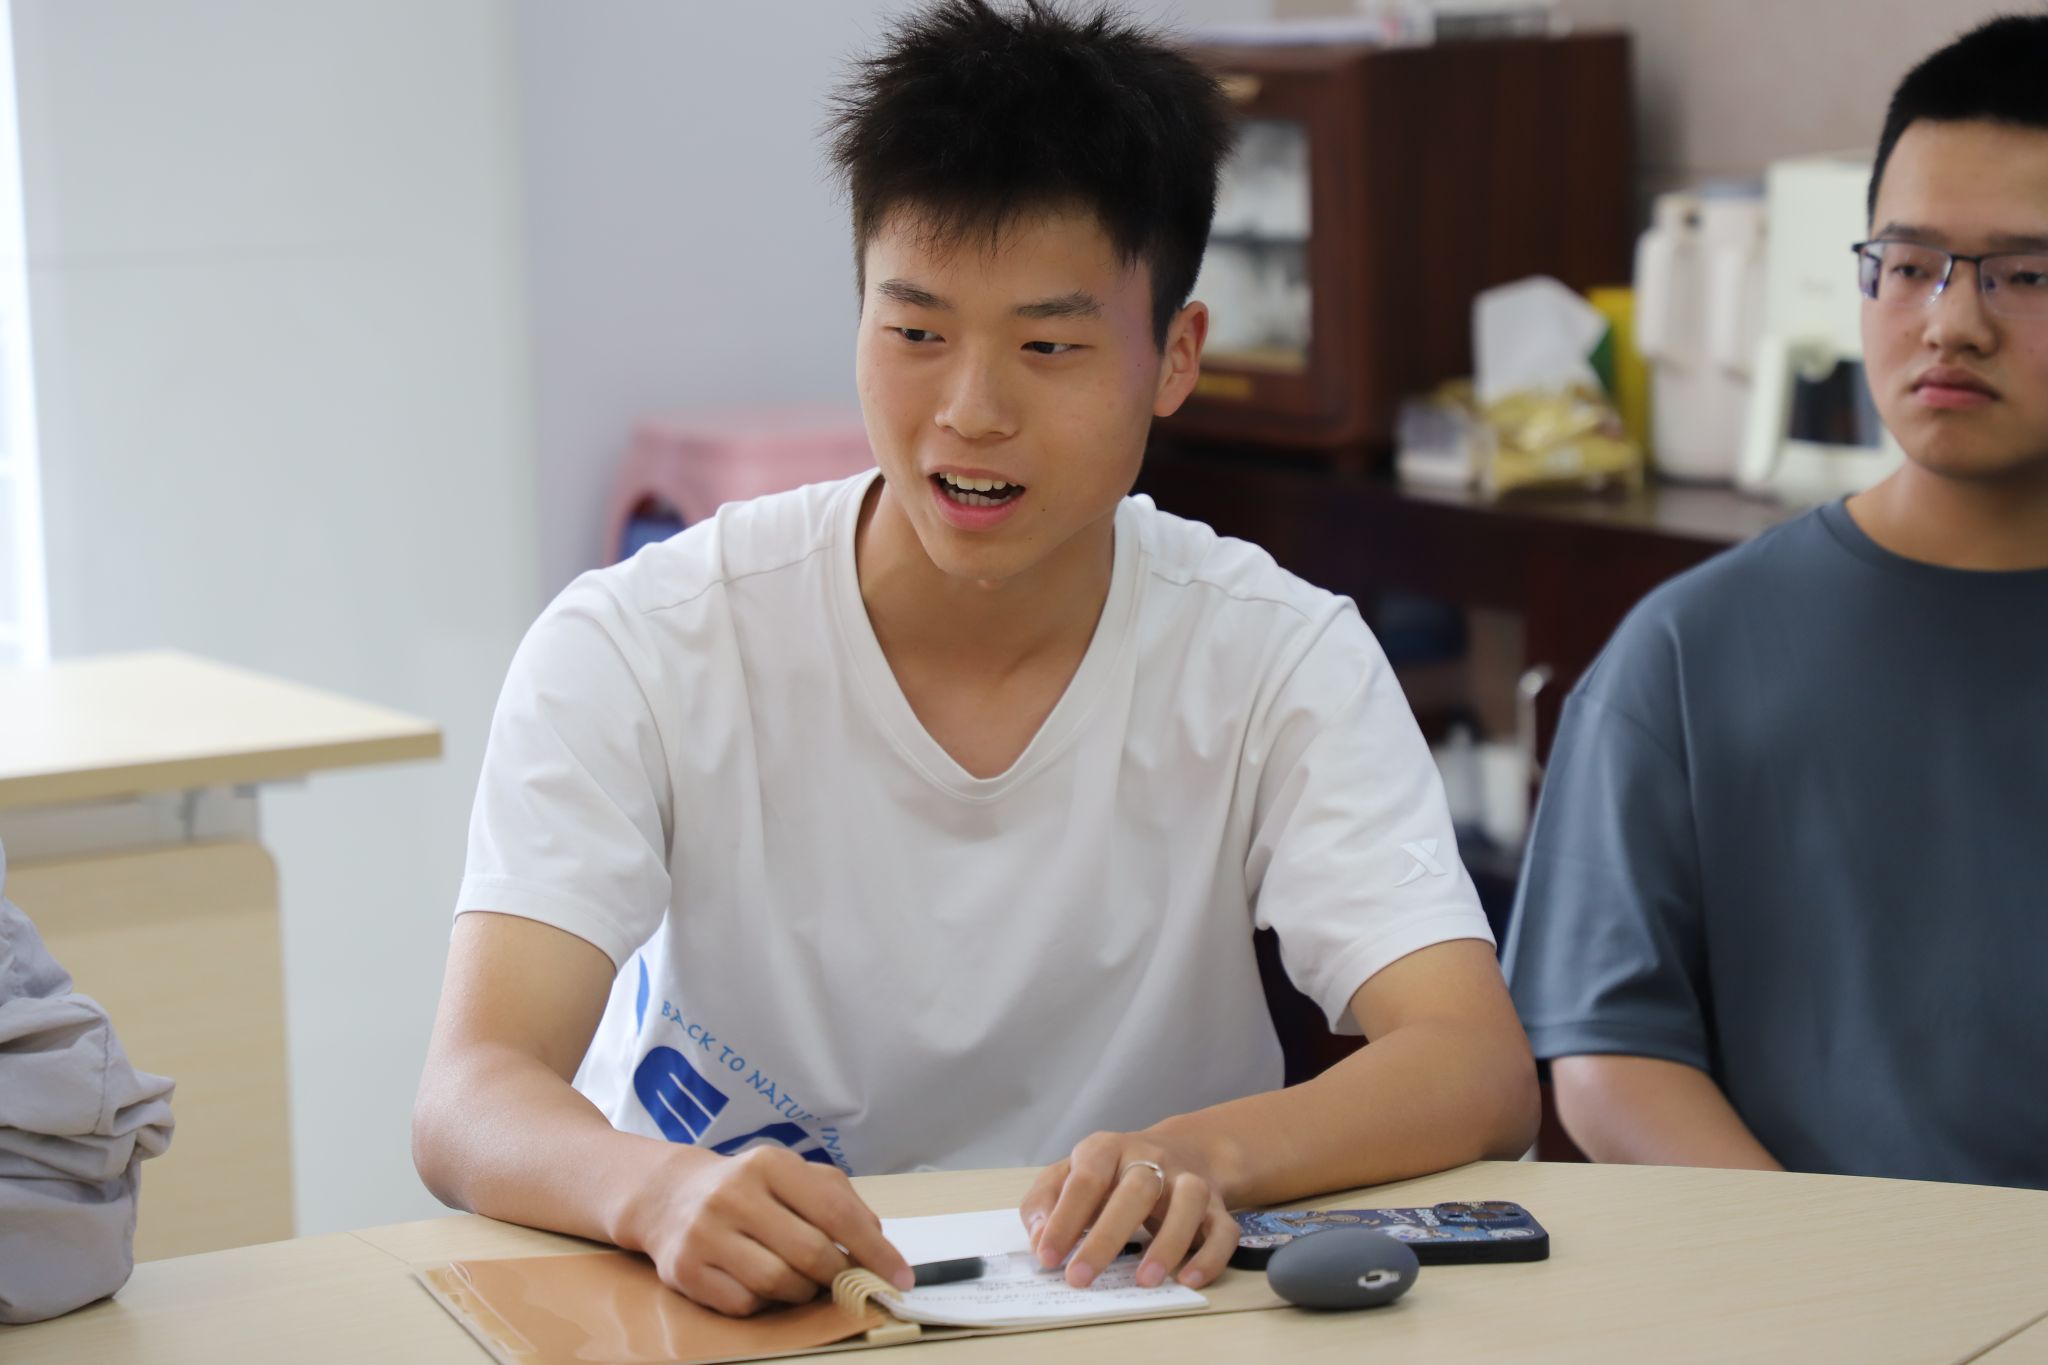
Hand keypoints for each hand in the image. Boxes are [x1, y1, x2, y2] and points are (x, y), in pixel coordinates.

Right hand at [624, 1145, 912, 1316]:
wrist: (670, 1195)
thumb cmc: (748, 1188)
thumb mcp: (794, 1175)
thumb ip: (839, 1199)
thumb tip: (877, 1240)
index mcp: (771, 1164)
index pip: (836, 1213)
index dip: (875, 1250)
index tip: (899, 1276)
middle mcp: (735, 1193)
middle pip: (810, 1253)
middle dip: (839, 1275)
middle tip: (847, 1282)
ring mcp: (706, 1232)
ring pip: (778, 1283)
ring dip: (802, 1291)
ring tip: (801, 1279)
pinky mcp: (686, 1269)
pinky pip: (745, 1303)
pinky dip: (764, 1302)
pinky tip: (760, 1284)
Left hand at [1019, 1131, 1235, 1290]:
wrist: (1182, 1149)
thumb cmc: (1113, 1173)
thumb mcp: (1070, 1173)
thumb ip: (1045, 1201)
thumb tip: (1039, 1239)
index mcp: (1107, 1149)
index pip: (1085, 1179)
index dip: (1064, 1219)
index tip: (1047, 1258)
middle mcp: (1151, 1159)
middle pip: (1136, 1189)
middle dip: (1106, 1237)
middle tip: (1080, 1278)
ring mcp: (1188, 1180)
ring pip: (1189, 1201)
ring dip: (1168, 1242)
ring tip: (1144, 1281)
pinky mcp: (1217, 1206)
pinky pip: (1223, 1229)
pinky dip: (1210, 1256)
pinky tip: (1188, 1279)